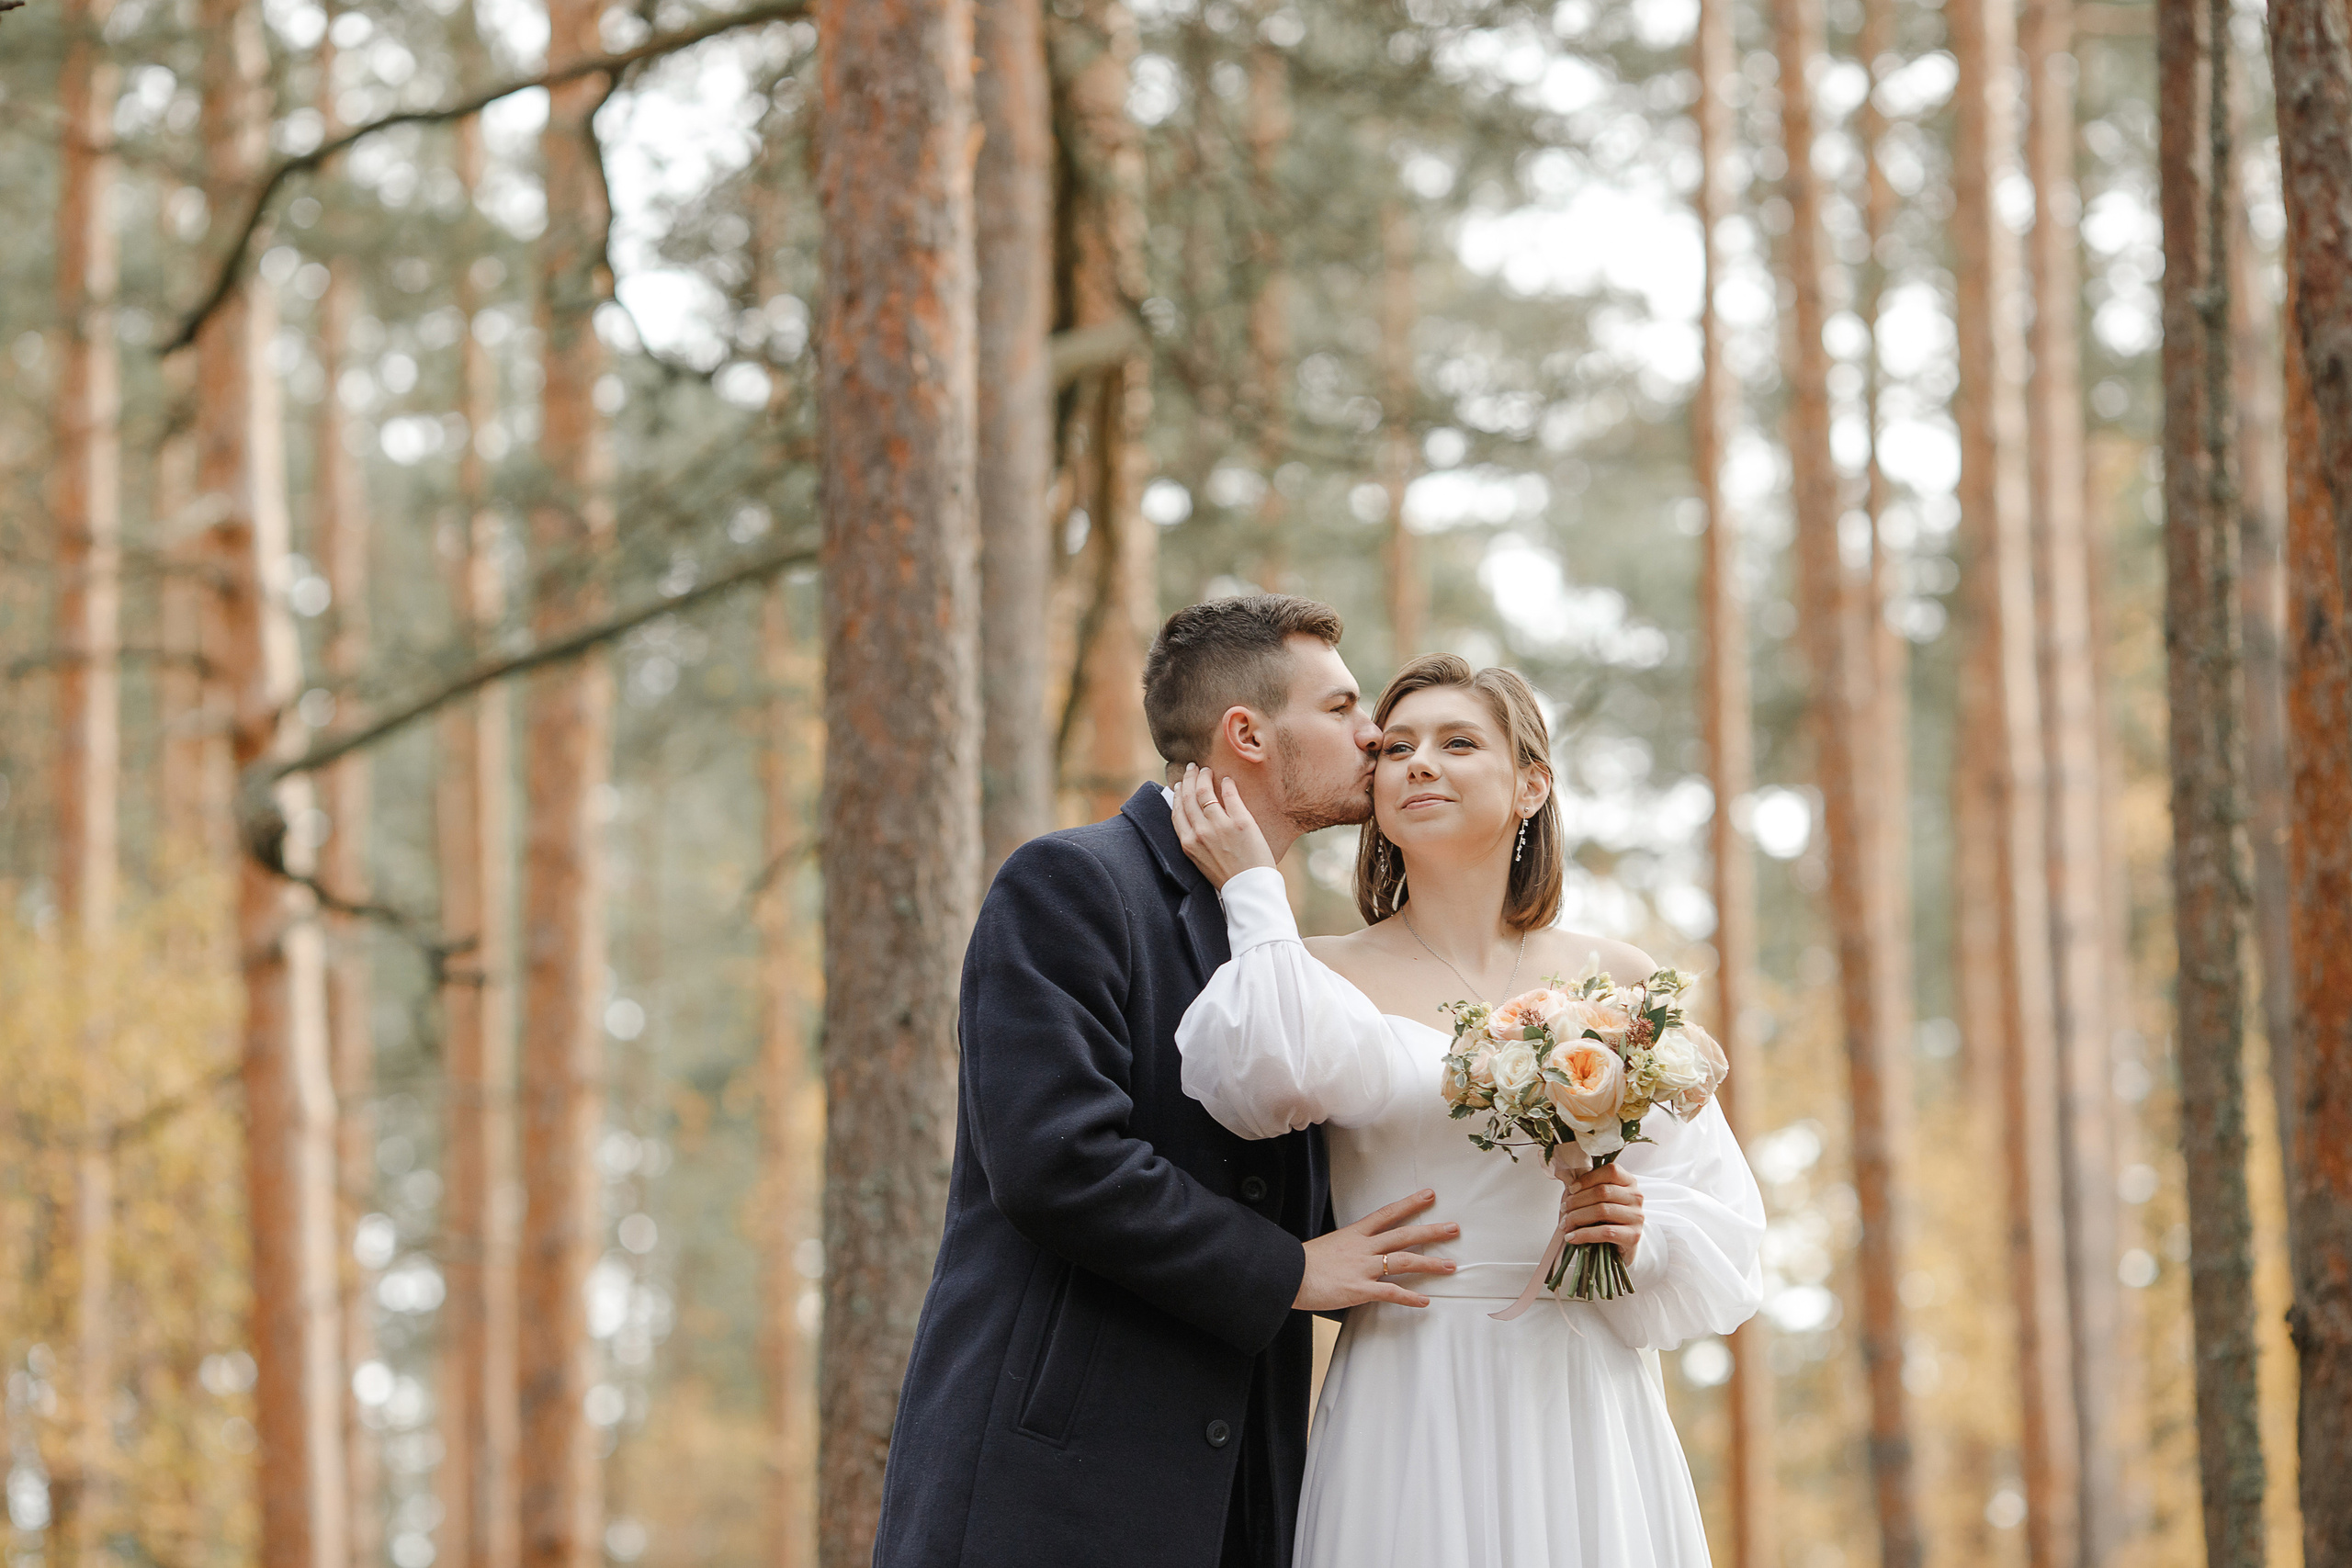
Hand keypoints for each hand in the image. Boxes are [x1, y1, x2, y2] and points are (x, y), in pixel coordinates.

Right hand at [1169, 762, 1276, 888]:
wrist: (1249, 889)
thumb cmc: (1226, 877)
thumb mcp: (1201, 860)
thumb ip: (1194, 840)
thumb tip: (1194, 821)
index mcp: (1188, 843)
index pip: (1177, 811)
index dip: (1176, 794)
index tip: (1178, 784)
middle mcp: (1200, 832)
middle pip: (1189, 796)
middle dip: (1188, 778)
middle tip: (1191, 767)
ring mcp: (1220, 826)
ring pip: (1205, 791)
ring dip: (1204, 776)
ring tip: (1206, 770)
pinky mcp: (1241, 822)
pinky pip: (1230, 795)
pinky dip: (1226, 784)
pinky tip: (1227, 779)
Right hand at [1293, 1188, 1458, 1310]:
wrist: (1286, 1275)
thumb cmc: (1301, 1263)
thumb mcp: (1328, 1246)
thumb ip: (1347, 1248)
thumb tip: (1359, 1254)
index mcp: (1354, 1234)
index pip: (1388, 1213)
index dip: (1410, 1204)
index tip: (1430, 1195)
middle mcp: (1363, 1247)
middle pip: (1404, 1234)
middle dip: (1431, 1230)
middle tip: (1454, 1228)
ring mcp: (1363, 1267)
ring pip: (1404, 1261)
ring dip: (1430, 1263)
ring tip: (1450, 1266)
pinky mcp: (1359, 1289)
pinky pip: (1391, 1292)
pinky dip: (1409, 1297)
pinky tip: (1424, 1301)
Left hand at [1560, 1163, 1643, 1264]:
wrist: (1621, 1243)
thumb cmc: (1606, 1217)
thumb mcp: (1599, 1198)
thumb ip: (1589, 1188)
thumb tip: (1570, 1186)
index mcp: (1628, 1181)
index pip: (1610, 1171)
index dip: (1588, 1178)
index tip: (1571, 1189)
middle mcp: (1635, 1196)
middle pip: (1602, 1192)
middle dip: (1577, 1201)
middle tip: (1563, 1209)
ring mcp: (1636, 1216)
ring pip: (1602, 1211)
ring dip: (1577, 1217)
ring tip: (1566, 1224)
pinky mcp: (1633, 1236)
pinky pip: (1606, 1232)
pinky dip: (1585, 1234)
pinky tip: (1573, 1237)